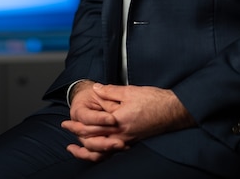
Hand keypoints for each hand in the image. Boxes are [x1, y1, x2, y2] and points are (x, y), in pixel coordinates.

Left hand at [61, 82, 194, 160]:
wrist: (174, 111)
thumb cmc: (154, 100)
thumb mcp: (130, 91)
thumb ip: (109, 91)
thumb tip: (95, 88)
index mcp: (119, 120)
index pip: (92, 125)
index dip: (76, 124)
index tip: (65, 121)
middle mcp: (122, 134)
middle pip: (93, 139)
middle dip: (77, 136)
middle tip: (65, 130)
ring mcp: (128, 140)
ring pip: (102, 149)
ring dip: (86, 148)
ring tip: (75, 147)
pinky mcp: (133, 142)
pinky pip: (113, 151)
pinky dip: (101, 151)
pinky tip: (97, 148)